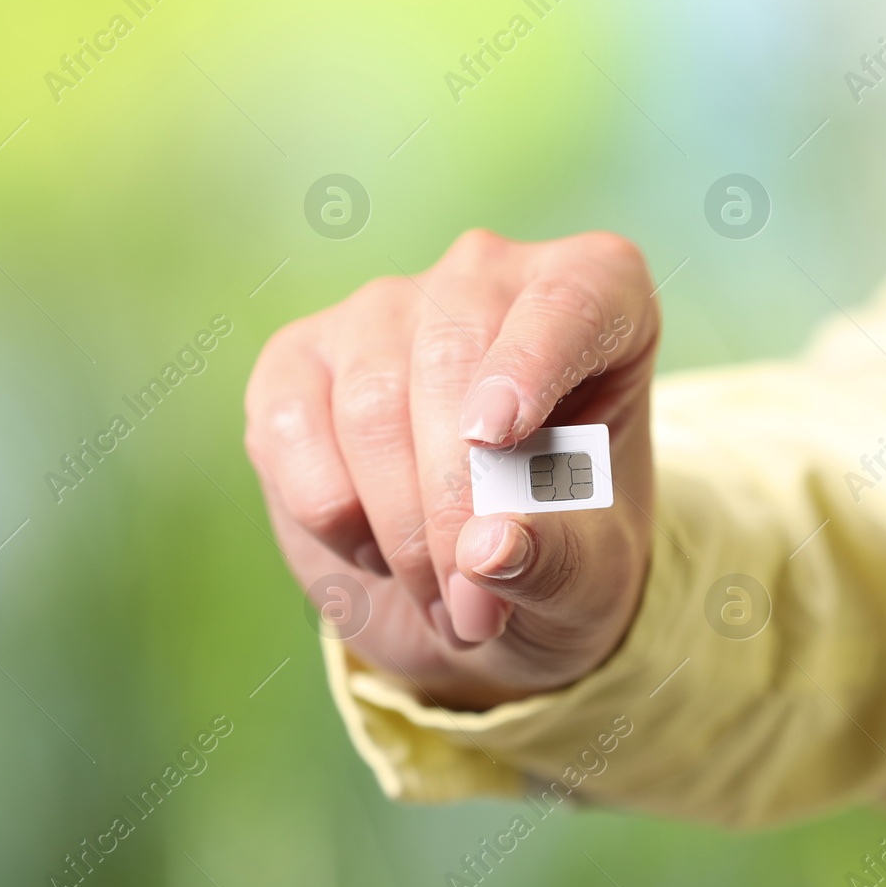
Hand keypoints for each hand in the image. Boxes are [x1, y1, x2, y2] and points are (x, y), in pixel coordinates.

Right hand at [244, 230, 658, 710]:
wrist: (480, 586)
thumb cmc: (560, 557)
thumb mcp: (590, 581)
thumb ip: (557, 563)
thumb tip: (488, 549)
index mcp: (594, 294)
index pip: (570, 302)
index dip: (530, 361)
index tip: (496, 435)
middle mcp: (485, 277)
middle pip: (452, 363)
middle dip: (455, 503)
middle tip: (474, 610)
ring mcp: (383, 310)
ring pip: (372, 403)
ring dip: (399, 528)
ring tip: (442, 603)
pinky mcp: (298, 358)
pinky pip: (291, 427)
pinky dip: (331, 513)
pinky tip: (374, 550)